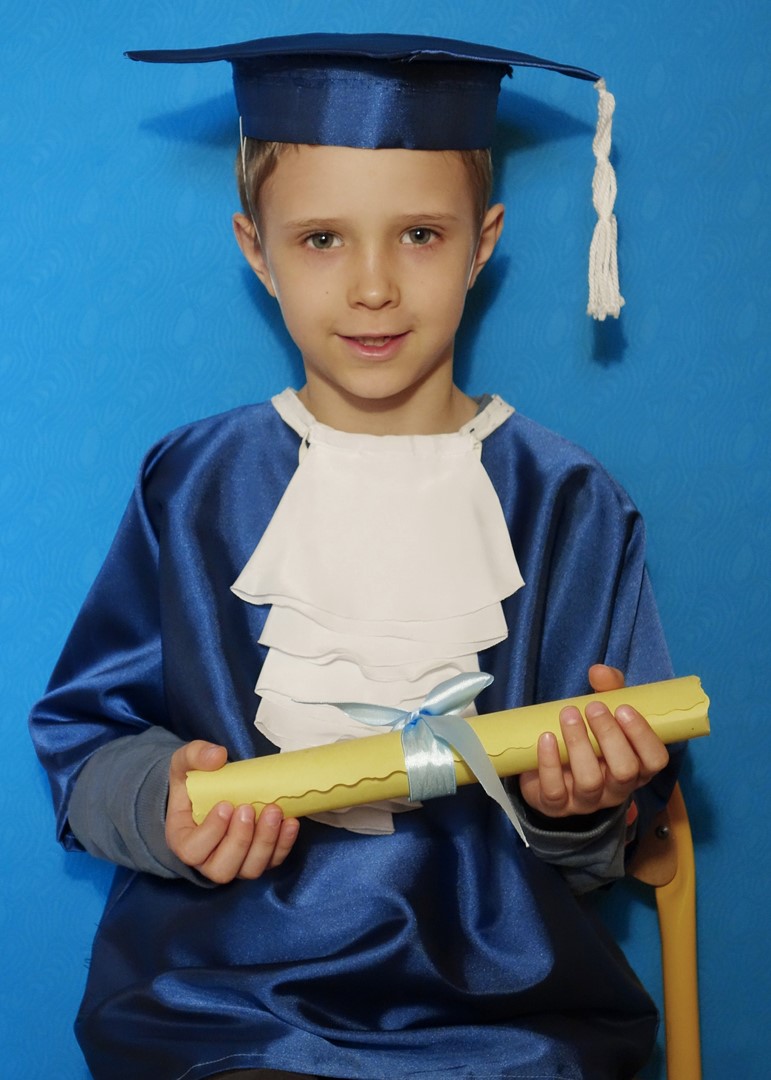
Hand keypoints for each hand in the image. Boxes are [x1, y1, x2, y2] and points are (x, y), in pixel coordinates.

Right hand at [166, 740, 299, 882]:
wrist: (213, 792)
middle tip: (249, 809)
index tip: (225, 805)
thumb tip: (218, 756)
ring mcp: (235, 863)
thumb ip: (195, 755)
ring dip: (265, 843)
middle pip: (222, 869)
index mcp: (184, 841)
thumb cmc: (194, 782)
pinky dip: (283, 844)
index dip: (211, 833)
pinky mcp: (258, 858)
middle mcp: (207, 860)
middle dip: (240, 840)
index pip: (192, 851)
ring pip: (250, 870)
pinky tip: (290, 822)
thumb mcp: (184, 763)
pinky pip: (272, 861)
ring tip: (274, 811)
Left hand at [518, 665, 669, 817]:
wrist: (547, 770)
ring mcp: (587, 801)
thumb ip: (608, 689)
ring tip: (568, 715)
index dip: (643, 736)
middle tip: (593, 707)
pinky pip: (555, 790)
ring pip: (590, 780)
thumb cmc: (587, 738)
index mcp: (636, 768)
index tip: (623, 708)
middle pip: (624, 771)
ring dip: (579, 744)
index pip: (655, 761)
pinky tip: (546, 737)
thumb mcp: (603, 712)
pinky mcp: (556, 805)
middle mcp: (616, 789)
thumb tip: (599, 671)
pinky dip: (549, 762)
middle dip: (609, 735)